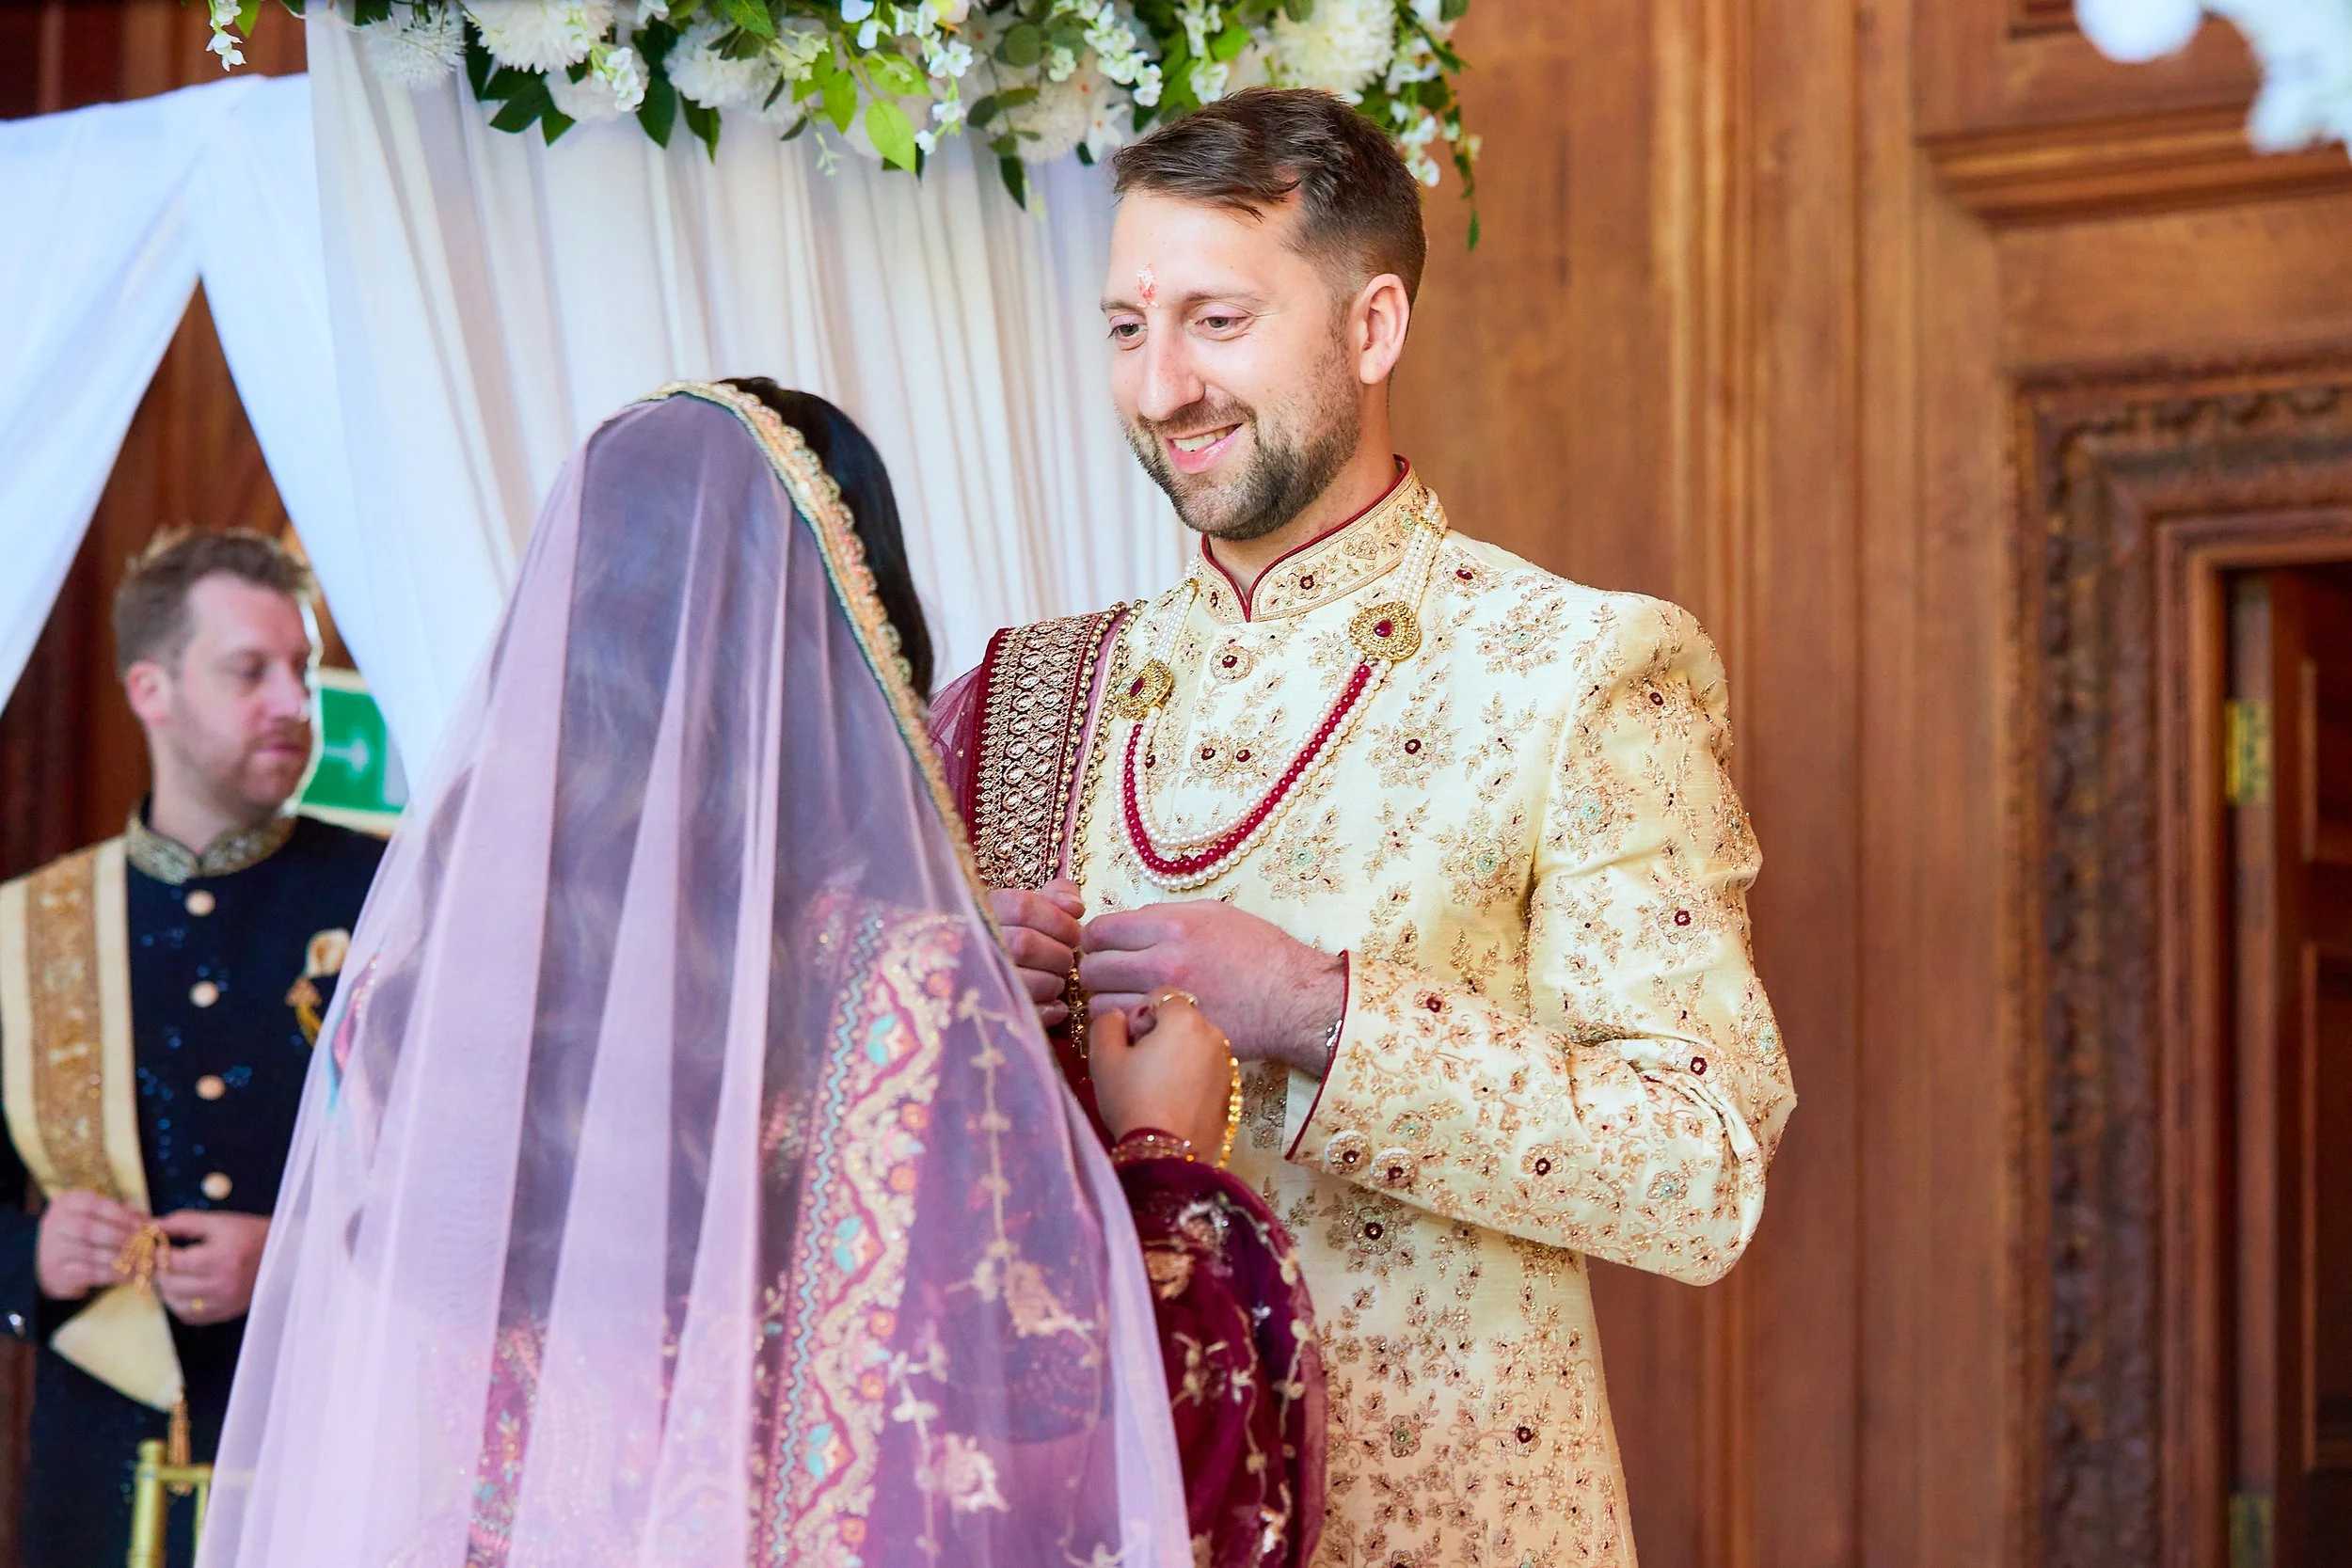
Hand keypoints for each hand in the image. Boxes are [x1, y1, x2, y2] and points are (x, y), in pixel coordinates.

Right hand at [35, 1191, 145, 1300]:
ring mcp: (52, 1250)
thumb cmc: (86, 1235)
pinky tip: (129, 1274)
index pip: (92, 1204)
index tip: (142, 1224)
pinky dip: (112, 1274)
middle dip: (120, 1235)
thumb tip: (154, 1223)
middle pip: (88, 1229)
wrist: (54, 1264)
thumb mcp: (99, 1217)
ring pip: (89, 1253)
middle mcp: (54, 1225)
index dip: (120, 1214)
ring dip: (120, 1256)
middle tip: (143, 1242)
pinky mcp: (57, 1274)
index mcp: (65, 1204)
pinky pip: (89, 1273)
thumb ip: (123, 1216)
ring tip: (141, 1259)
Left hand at [155, 1211, 269, 1326]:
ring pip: (174, 1303)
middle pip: (170, 1284)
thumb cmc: (250, 1234)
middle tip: (158, 1259)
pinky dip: (179, 1303)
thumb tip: (149, 1228)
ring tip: (171, 1274)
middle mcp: (222, 1285)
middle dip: (158, 1271)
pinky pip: (188, 1316)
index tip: (152, 1246)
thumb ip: (182, 1222)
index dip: (155, 1253)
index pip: (172, 1261)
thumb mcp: (219, 1221)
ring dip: (166, 1289)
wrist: (285, 1255)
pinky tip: (185, 1288)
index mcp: (221, 1258)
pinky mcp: (224, 1314)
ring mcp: (223, 1303)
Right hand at [987, 878, 1084, 1027]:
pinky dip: (1050, 1009)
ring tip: (1056, 979)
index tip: (1073, 932)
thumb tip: (1074, 906)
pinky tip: (1054, 1003)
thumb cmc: (1013, 934)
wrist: (974, 976)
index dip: (1058, 920)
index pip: (1023, 908)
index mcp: (985, 911)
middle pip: (1026, 944)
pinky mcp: (991, 1013)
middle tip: (1066, 957)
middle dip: (1059, 953)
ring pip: (1027, 979)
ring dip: (1054, 981)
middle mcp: (977, 944)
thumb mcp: (1028, 906)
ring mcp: (981, 979)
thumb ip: (1055, 896)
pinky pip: (1027, 1013)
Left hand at [1079, 901, 1345, 1076]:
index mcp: (1171, 925)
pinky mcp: (1173, 1035)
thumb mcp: (1215, 914)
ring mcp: (1166, 1002)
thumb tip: (1129, 925)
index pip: (1101, 931)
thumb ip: (1166, 915)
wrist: (1294, 1000)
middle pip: (1092, 969)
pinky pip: (1126, 1032)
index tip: (1103, 946)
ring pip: (1099, 1005)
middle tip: (1109, 976)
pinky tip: (1140, 1022)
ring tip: (1123, 1001)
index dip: (1096, 939)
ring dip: (1105, 1002)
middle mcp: (1162, 961)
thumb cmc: (1260, 953)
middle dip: (1095, 970)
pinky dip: (1124, 1028)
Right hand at [1089, 991, 1232, 1152]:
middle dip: (1159, 1035)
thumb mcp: (1104, 1059)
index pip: (1162, 996)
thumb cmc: (1133, 1101)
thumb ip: (1106, 1024)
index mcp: (1185, 1020)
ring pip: (1195, 1046)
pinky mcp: (1231, 1089)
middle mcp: (1214, 1034)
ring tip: (1157, 1087)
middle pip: (1181, 1020)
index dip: (1141, 1016)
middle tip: (1139, 1067)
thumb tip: (1117, 1015)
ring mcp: (1227, 1064)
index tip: (1130, 1044)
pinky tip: (1174, 1101)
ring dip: (1176, 1055)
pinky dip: (1191, 1077)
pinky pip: (1206, 1070)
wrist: (1167, 1153)